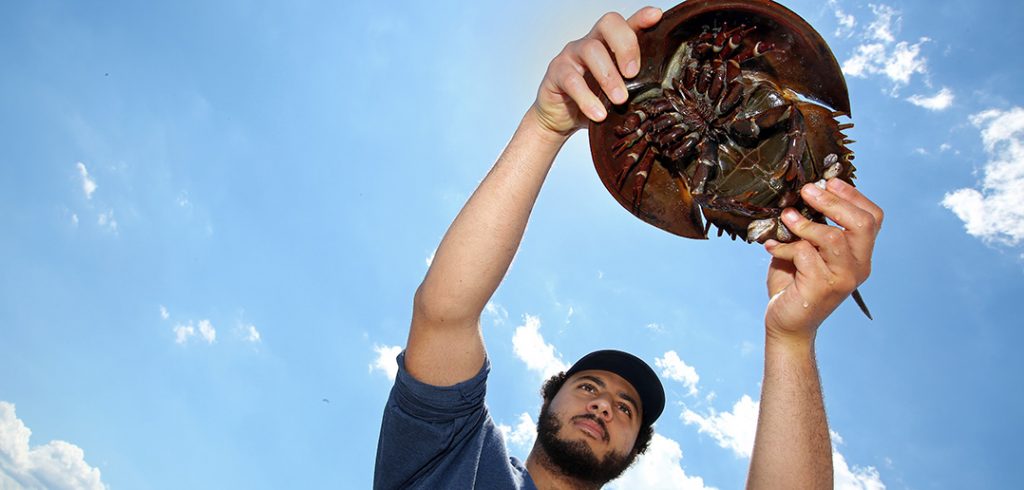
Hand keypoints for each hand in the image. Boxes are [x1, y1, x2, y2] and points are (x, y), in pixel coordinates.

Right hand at [530, 7, 662, 138]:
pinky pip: (572, 80)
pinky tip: (598, 114)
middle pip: (608, 24)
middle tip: (633, 74)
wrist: (561, 120)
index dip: (641, 17)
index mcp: (610, 45)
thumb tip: (661, 95)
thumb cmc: (594, 102)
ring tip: (619, 100)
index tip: (656, 16)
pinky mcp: (556, 72)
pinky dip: (587, 99)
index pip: (627, 23)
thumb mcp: (619, 93)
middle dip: (625, 46)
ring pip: (591, 50)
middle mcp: (591, 42)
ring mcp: (572, 55)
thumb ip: (635, 87)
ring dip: (608, 76)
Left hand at [762, 179, 883, 344]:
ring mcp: (843, 278)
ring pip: (833, 238)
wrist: (786, 323)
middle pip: (862, 223)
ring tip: (786, 217)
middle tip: (807, 191)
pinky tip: (772, 247)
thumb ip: (809, 227)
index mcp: (860, 255)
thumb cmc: (795, 283)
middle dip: (834, 202)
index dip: (853, 196)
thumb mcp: (805, 249)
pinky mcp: (822, 287)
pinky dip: (786, 246)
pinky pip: (805, 254)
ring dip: (806, 224)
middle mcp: (859, 267)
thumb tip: (799, 195)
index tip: (829, 181)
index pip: (872, 219)